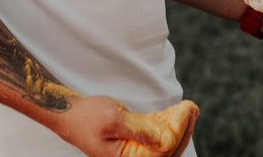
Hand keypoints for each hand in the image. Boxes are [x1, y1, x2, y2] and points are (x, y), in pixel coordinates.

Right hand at [57, 95, 197, 156]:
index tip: (188, 113)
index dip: (179, 134)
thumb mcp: (114, 119)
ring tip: (190, 109)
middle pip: (166, 153)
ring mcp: (131, 154)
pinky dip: (167, 127)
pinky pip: (155, 140)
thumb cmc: (87, 116)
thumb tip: (166, 140)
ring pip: (163, 147)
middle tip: (193, 110)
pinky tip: (176, 114)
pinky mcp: (132, 144)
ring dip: (178, 129)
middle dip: (183, 132)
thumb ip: (140, 131)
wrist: (68, 113)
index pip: (161, 154)